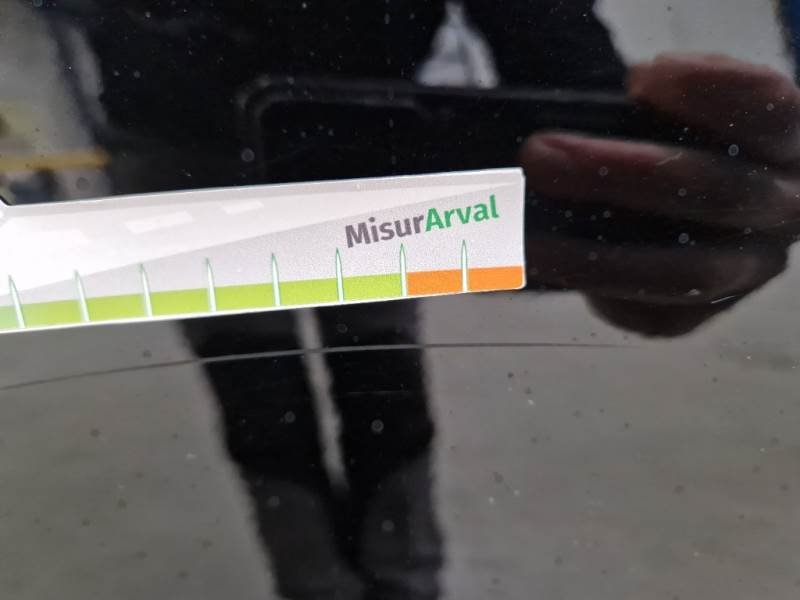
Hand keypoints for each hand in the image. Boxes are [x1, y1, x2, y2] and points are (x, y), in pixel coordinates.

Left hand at [520, 53, 799, 335]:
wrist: (686, 192)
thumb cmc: (674, 139)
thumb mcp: (671, 109)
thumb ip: (646, 108)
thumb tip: (565, 140)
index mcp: (782, 140)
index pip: (767, 110)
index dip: (708, 93)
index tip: (639, 81)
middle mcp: (780, 207)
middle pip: (713, 192)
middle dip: (617, 174)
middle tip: (538, 157)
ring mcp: (750, 267)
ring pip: (687, 273)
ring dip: (599, 259)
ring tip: (528, 245)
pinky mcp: (710, 310)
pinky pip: (661, 316)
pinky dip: (606, 296)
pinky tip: (556, 274)